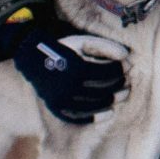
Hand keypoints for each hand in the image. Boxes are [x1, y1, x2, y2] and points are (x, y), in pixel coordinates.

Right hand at [8, 22, 127, 124]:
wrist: (31, 59)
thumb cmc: (61, 49)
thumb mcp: (82, 42)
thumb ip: (105, 46)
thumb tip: (126, 55)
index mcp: (76, 69)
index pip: (106, 73)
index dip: (119, 69)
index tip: (128, 65)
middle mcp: (68, 87)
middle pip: (102, 90)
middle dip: (118, 85)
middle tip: (128, 81)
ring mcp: (61, 100)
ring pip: (94, 105)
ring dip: (112, 101)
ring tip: (123, 94)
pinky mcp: (56, 108)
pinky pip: (79, 117)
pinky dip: (96, 117)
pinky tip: (110, 112)